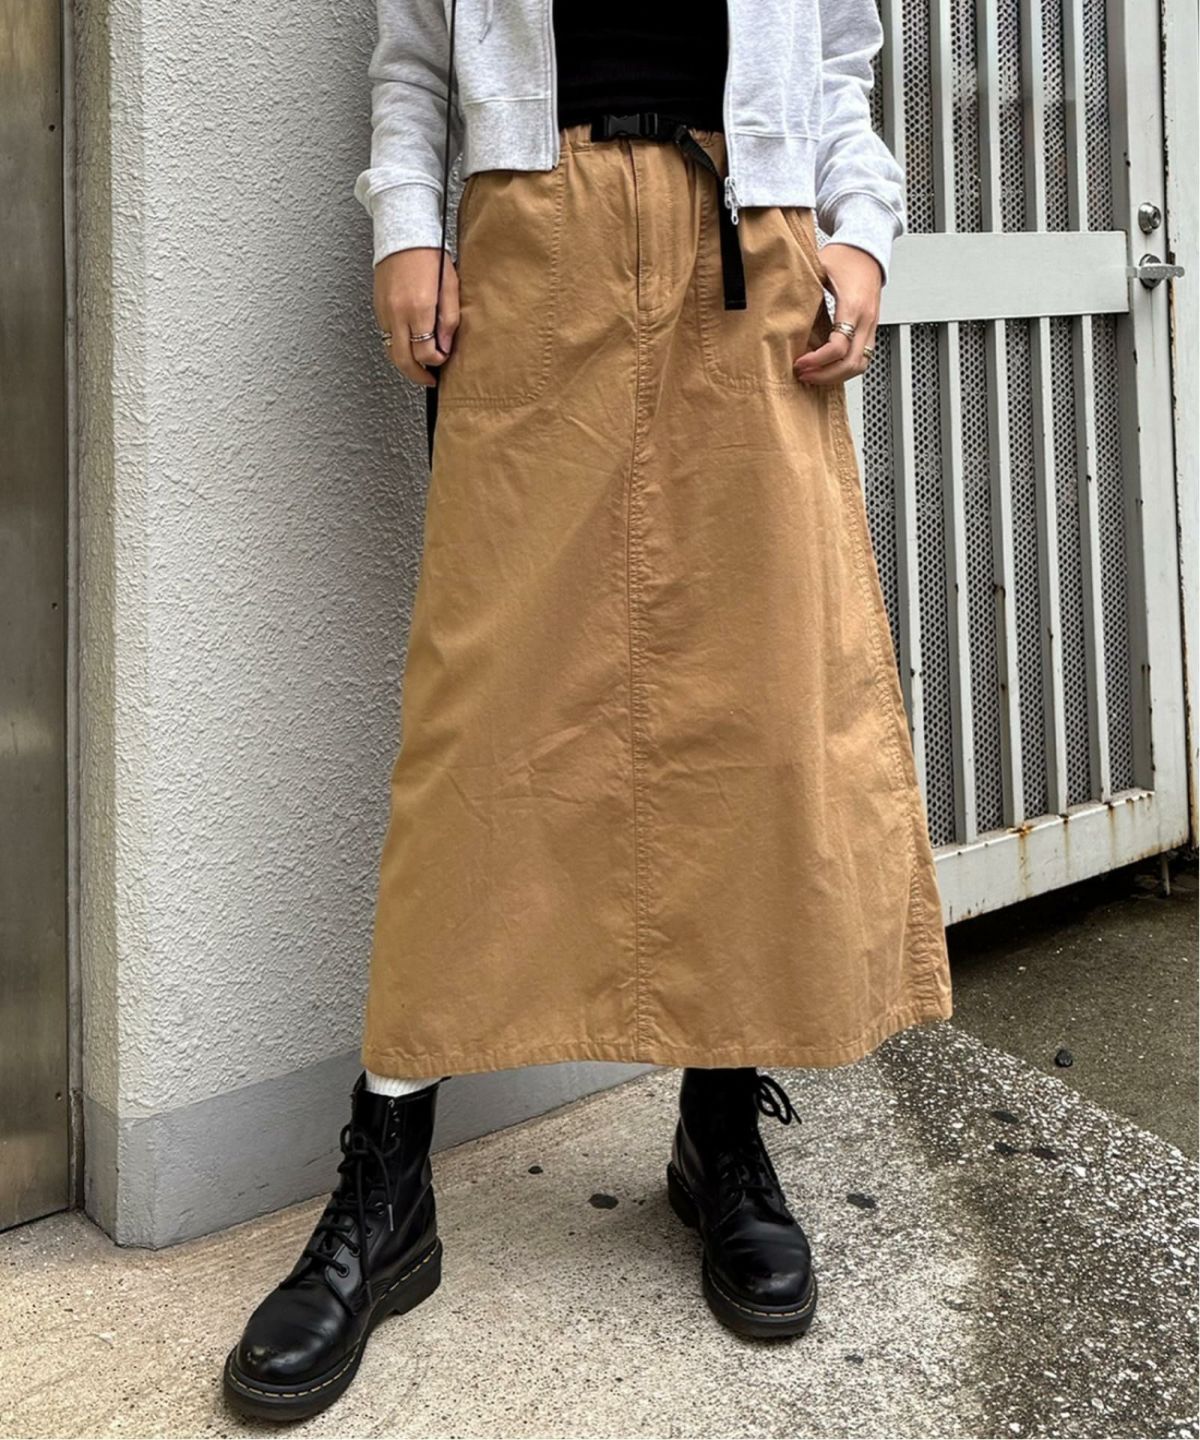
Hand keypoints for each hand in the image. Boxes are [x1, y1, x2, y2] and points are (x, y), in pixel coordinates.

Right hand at [373, 247, 460, 386]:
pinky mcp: (377, 308)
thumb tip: (445, 347)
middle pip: (403, 360)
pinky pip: (386, 335)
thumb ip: (449, 319)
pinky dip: (397, 344)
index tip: (443, 359)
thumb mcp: (450, 287)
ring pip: (391, 350)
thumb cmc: (429, 256)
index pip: (425, 353)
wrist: (403, 235)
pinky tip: (409, 342)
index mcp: (418, 309)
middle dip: (417, 376)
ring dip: (405, 362)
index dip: (436, 362)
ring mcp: (384, 312)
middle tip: (429, 380)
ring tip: (420, 365)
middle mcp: (397, 314)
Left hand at [792, 243, 880, 386]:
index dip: (817, 360)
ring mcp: (872, 326)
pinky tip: (827, 367)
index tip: (799, 363)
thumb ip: (800, 286)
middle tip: (804, 375)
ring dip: (836, 376)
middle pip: (850, 363)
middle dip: (825, 375)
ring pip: (860, 366)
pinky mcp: (871, 329)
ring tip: (814, 375)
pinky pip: (862, 358)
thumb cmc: (845, 256)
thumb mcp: (819, 267)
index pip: (837, 346)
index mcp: (852, 305)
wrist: (868, 248)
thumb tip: (773, 301)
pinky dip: (845, 368)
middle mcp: (866, 319)